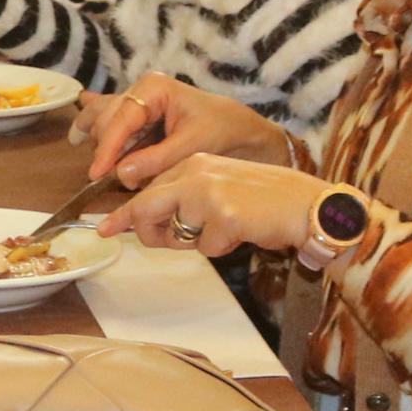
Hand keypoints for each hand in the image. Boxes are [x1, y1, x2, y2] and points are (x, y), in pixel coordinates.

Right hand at [81, 71, 291, 188]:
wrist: (246, 132)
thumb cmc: (225, 131)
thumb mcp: (194, 146)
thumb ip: (157, 159)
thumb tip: (120, 173)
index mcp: (154, 87)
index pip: (121, 117)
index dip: (107, 147)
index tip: (98, 174)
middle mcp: (141, 90)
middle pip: (107, 119)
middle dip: (105, 149)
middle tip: (105, 179)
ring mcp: (138, 102)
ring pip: (104, 119)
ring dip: (98, 141)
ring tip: (91, 163)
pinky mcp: (141, 116)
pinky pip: (110, 118)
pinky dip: (95, 128)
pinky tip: (79, 135)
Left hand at [96, 150, 332, 257]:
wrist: (307, 204)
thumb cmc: (265, 202)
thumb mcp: (220, 192)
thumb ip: (186, 202)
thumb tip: (152, 226)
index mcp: (194, 163)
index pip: (148, 189)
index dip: (125, 214)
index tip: (105, 229)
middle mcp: (195, 172)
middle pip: (148, 211)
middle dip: (152, 234)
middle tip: (167, 241)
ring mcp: (207, 192)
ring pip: (177, 234)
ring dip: (198, 242)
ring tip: (229, 227)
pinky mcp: (222, 214)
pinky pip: (206, 247)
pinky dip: (222, 248)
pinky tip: (243, 231)